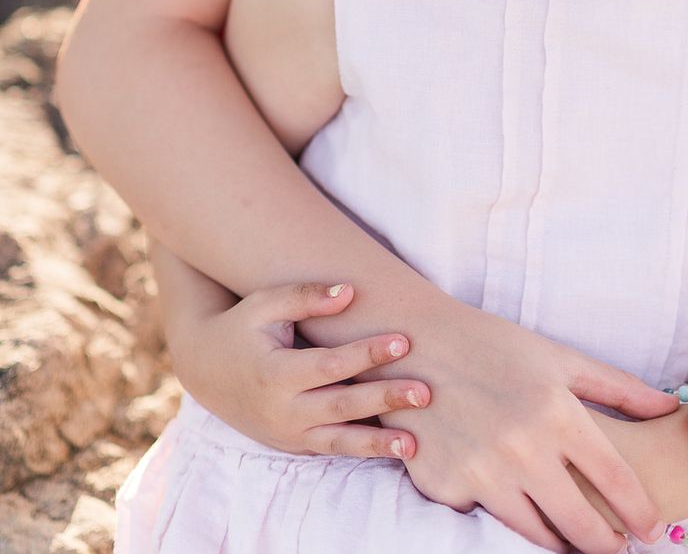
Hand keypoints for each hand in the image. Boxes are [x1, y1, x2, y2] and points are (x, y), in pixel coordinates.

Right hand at [170, 279, 428, 457]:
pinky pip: (332, 450)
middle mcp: (282, 411)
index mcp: (275, 374)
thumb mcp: (267, 304)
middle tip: (425, 391)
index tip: (404, 341)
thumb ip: (306, 295)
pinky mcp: (293, 444)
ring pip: (339, 442)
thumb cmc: (242, 326)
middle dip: (385, 399)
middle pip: (342, 407)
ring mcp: (287, 433)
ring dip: (378, 443)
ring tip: (414, 442)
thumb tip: (350, 292)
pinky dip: (362, 450)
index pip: (331, 366)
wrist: (206, 369)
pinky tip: (394, 448)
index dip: (368, 354)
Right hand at [371, 297, 675, 552]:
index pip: (615, 478)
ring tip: (574, 537)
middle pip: (580, 524)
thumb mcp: (558, 357)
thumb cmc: (494, 345)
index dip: (639, 511)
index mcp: (556, 411)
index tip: (652, 529)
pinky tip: (512, 502)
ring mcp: (481, 472)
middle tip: (617, 548)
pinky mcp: (445, 487)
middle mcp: (522, 448)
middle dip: (606, 545)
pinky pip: (485, 518)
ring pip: (536, 535)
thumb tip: (672, 406)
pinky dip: (503, 515)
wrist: (416, 344)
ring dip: (560, 541)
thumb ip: (618, 387)